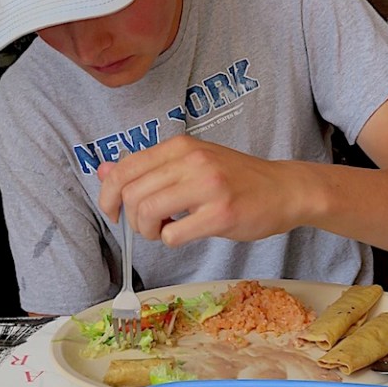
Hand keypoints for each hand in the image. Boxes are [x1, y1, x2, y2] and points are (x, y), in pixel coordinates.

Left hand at [97, 136, 300, 246]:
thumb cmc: (235, 179)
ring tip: (165, 230)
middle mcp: (192, 160)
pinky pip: (174, 234)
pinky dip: (171, 240)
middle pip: (133, 193)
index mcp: (181, 146)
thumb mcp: (190, 162)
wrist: (284, 189)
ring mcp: (208, 186)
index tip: (114, 212)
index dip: (108, 195)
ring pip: (148, 212)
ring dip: (149, 231)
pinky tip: (185, 233)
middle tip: (149, 226)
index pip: (125, 168)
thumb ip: (148, 167)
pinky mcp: (221, 213)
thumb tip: (103, 171)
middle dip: (132, 219)